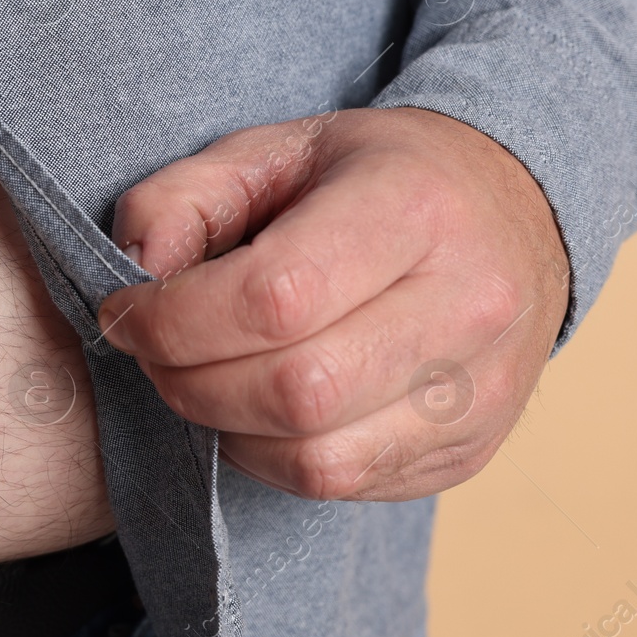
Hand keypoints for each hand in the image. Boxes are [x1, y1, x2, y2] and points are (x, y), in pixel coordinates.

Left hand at [97, 106, 569, 501]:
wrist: (509, 215)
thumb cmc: (370, 181)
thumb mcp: (272, 152)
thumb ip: (182, 197)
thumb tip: (133, 268)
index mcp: (412, 208)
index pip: (273, 297)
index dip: (174, 320)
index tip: (126, 312)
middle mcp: (467, 304)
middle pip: (295, 390)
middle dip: (190, 382)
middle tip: (155, 352)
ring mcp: (479, 390)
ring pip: (317, 457)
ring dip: (224, 429)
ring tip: (202, 379)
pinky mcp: (469, 450)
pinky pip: (341, 485)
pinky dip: (268, 458)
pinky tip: (253, 411)